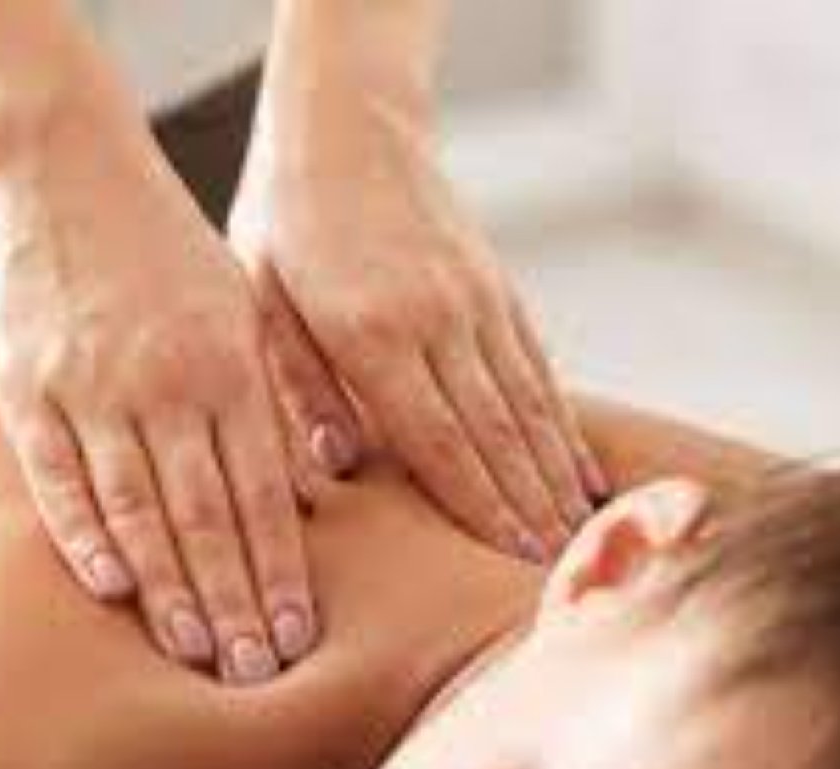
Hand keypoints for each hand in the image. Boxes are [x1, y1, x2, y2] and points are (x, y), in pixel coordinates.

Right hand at [0, 103, 314, 683]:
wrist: (66, 173)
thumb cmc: (168, 254)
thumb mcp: (238, 311)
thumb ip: (265, 399)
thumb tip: (298, 496)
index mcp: (228, 365)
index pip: (263, 492)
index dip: (280, 570)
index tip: (298, 637)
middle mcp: (166, 383)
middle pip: (207, 514)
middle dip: (235, 602)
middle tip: (255, 674)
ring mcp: (91, 388)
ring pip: (138, 507)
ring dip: (169, 587)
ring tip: (195, 652)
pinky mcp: (26, 390)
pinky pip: (58, 477)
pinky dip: (84, 534)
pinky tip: (111, 588)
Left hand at [229, 89, 608, 559]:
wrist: (346, 126)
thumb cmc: (284, 222)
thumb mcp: (260, 298)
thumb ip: (296, 382)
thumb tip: (334, 465)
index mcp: (372, 330)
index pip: (437, 438)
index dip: (480, 505)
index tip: (512, 558)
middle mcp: (438, 318)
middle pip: (495, 431)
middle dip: (529, 506)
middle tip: (558, 571)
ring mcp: (476, 300)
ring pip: (527, 401)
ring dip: (554, 472)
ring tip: (579, 532)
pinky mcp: (495, 286)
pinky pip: (536, 364)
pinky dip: (560, 420)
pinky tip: (576, 462)